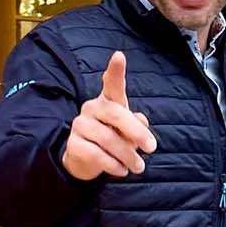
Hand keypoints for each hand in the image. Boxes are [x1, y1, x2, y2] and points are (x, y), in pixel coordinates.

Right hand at [61, 51, 156, 179]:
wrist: (85, 160)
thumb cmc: (112, 138)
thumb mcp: (127, 131)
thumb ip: (136, 124)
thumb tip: (142, 121)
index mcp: (108, 101)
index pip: (112, 84)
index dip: (115, 70)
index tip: (119, 56)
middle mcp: (92, 109)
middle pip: (116, 115)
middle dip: (136, 132)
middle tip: (151, 148)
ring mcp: (80, 125)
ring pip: (108, 139)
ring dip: (128, 155)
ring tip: (138, 166)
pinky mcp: (73, 144)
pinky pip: (96, 155)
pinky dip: (113, 165)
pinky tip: (121, 170)